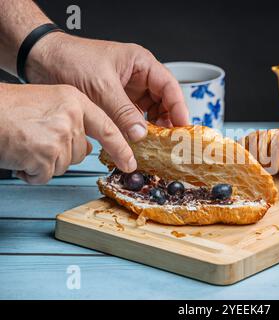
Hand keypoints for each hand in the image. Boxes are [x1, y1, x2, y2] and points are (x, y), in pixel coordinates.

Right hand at [0, 84, 135, 183]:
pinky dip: (31, 172)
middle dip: (59, 153)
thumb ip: (73, 121)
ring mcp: (60, 136)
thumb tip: (87, 146)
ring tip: (25, 144)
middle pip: (80, 152)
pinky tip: (19, 154)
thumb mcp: (48, 102)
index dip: (121, 148)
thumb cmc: (8, 108)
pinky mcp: (45, 154)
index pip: (108, 128)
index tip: (130, 163)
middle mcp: (71, 116)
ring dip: (44, 163)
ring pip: (63, 165)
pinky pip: (45, 175)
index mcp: (74, 100)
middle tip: (36, 139)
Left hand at [27, 33, 189, 142]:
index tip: (183, 127)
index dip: (179, 107)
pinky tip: (137, 143)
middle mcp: (138, 77)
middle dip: (167, 121)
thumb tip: (142, 134)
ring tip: (155, 145)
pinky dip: (135, 131)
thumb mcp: (102, 87)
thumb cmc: (71, 60)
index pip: (169, 86)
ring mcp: (128, 91)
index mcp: (141, 64)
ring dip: (152, 129)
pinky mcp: (116, 103)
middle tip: (170, 142)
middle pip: (163, 101)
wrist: (42, 61)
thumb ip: (123, 112)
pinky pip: (132, 119)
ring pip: (149, 112)